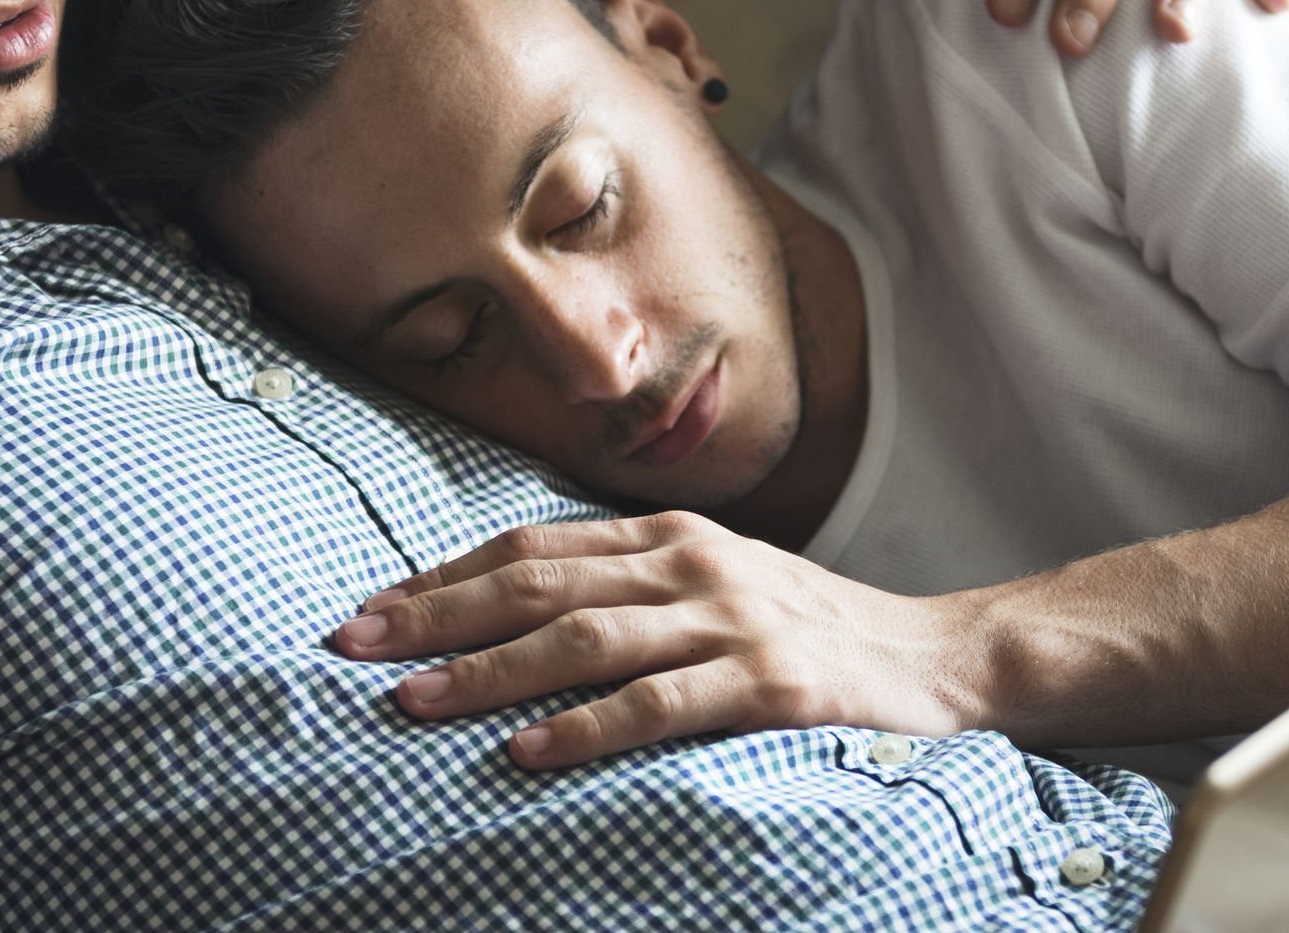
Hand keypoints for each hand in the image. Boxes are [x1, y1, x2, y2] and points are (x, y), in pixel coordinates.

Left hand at [331, 511, 985, 769]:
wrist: (937, 657)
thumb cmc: (806, 627)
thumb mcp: (712, 583)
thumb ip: (626, 587)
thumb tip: (514, 611)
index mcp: (665, 536)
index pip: (529, 545)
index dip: (444, 573)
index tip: (371, 604)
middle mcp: (687, 564)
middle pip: (536, 583)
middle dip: (435, 613)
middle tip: (352, 644)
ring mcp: (729, 620)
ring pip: (585, 639)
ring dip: (491, 670)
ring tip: (414, 700)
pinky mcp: (770, 684)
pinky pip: (660, 706)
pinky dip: (587, 728)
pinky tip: (526, 752)